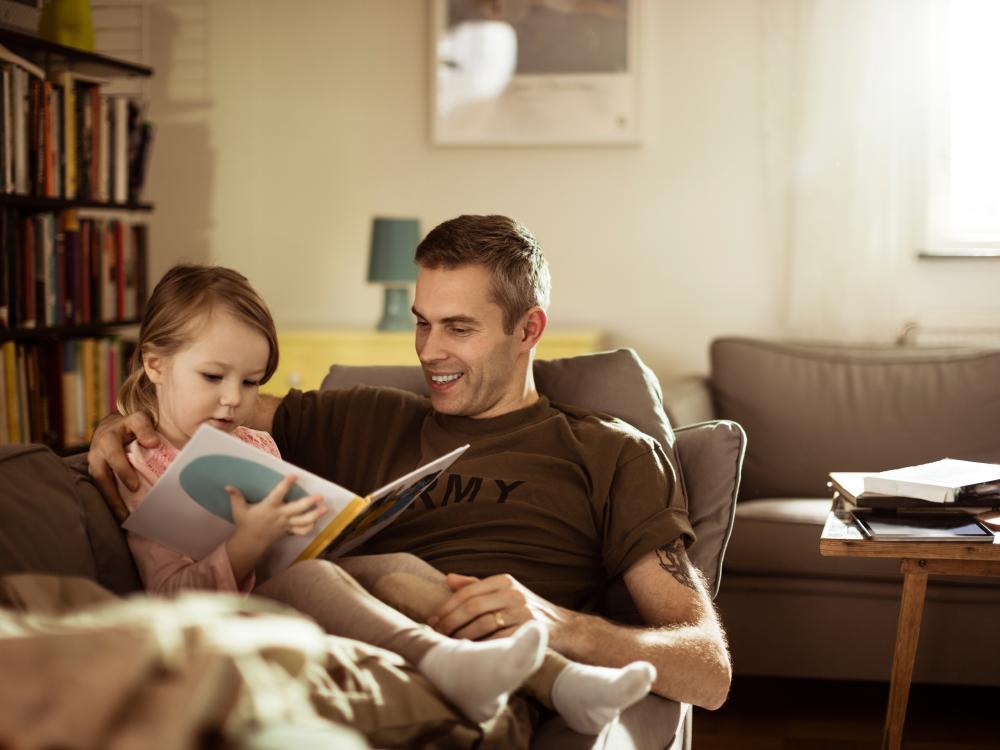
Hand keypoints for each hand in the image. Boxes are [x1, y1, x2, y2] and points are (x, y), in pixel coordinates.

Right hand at [88, 411, 159, 521]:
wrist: (112, 426)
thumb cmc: (129, 424)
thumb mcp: (138, 418)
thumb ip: (144, 428)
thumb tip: (152, 443)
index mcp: (107, 439)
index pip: (114, 456)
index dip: (123, 471)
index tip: (134, 486)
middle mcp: (97, 453)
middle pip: (102, 478)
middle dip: (113, 496)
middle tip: (125, 513)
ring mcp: (94, 465)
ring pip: (100, 486)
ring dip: (110, 503)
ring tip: (123, 519)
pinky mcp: (96, 473)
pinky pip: (101, 489)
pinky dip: (110, 501)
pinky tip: (121, 514)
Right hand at [227, 474, 327, 548]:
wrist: (250, 542)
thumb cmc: (245, 523)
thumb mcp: (239, 509)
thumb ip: (236, 497)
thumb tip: (227, 485)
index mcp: (268, 507)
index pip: (278, 494)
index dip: (286, 485)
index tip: (294, 475)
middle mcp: (280, 515)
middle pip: (297, 509)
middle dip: (309, 503)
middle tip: (320, 496)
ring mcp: (286, 524)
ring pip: (303, 521)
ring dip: (315, 515)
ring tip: (325, 509)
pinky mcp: (288, 531)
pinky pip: (301, 531)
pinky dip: (310, 526)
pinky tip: (318, 520)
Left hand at [427, 572, 570, 642]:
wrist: (564, 628)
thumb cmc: (526, 610)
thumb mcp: (505, 592)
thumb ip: (477, 585)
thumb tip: (448, 579)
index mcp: (504, 581)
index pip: (468, 592)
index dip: (446, 607)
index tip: (432, 620)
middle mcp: (513, 593)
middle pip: (472, 607)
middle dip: (450, 622)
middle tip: (436, 635)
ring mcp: (522, 612)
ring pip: (482, 624)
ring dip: (462, 636)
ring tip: (449, 644)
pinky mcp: (528, 631)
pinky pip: (497, 639)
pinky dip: (480, 646)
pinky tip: (469, 652)